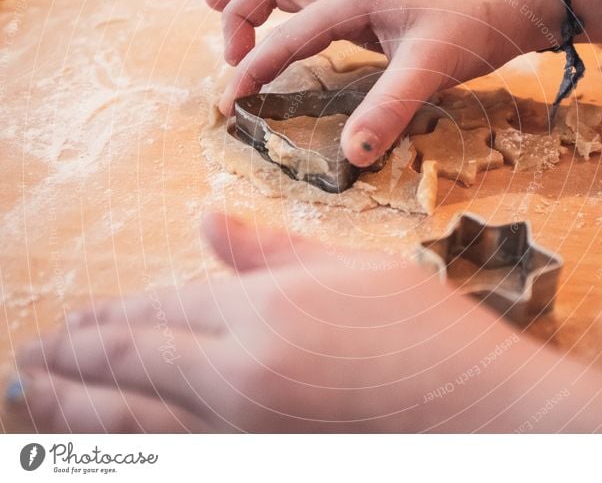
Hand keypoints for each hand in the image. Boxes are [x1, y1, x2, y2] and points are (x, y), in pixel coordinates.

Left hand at [7, 214, 601, 432]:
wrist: (478, 419)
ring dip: (67, 416)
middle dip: (64, 365)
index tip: (67, 325)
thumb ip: (268, 249)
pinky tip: (102, 449)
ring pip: (127, 428)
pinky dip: (122, 453)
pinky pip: (168, 458)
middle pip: (124, 369)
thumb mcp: (351, 271)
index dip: (102, 320)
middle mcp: (235, 378)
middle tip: (24, 363)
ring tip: (29, 404)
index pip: (154, 312)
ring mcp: (243, 432)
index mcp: (259, 314)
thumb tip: (206, 221)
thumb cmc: (426, 335)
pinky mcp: (260, 461)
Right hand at [205, 0, 565, 166]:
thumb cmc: (474, 30)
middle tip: (229, 68)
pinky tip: (281, 29)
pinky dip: (283, 14)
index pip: (286, 35)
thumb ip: (389, 109)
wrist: (509, 8)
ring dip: (253, 5)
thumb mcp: (431, 70)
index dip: (253, 70)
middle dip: (239, 20)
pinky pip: (312, 5)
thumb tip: (351, 155)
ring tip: (219, 21)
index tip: (230, 105)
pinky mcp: (371, 11)